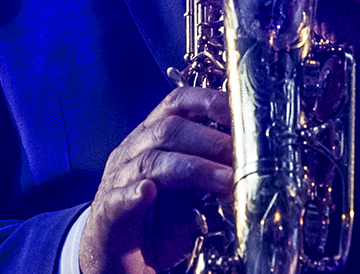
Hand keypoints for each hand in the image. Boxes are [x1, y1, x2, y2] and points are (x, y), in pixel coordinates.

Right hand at [79, 87, 233, 273]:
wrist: (116, 260)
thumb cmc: (155, 223)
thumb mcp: (190, 194)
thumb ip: (212, 175)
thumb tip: (252, 163)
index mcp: (152, 139)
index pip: (178, 103)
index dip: (210, 101)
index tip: (244, 112)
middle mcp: (132, 153)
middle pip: (168, 130)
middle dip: (210, 139)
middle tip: (243, 155)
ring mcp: (117, 182)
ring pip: (151, 162)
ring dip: (193, 169)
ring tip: (225, 181)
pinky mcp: (107, 214)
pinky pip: (118, 199)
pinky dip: (134, 195)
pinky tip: (148, 192)